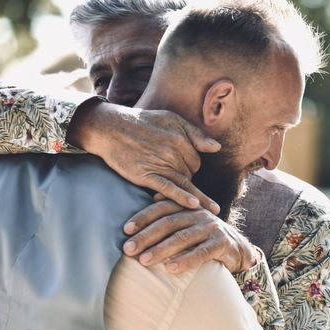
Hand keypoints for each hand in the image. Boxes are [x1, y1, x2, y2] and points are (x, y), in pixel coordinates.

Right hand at [67, 100, 220, 213]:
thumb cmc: (143, 122)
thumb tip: (217, 148)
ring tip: (212, 210)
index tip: (182, 168)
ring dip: (195, 195)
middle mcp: (174, 152)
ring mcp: (161, 164)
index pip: (196, 161)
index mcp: (181, 138)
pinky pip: (169, 189)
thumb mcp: (171, 119)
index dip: (191, 166)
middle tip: (174, 179)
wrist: (112, 128)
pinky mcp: (147, 176)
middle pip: (191, 173)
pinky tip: (194, 205)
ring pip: (184, 183)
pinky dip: (182, 197)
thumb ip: (195, 134)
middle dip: (186, 177)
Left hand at [122, 199, 257, 273]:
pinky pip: (201, 252)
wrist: (237, 248)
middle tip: (128, 249)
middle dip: (146, 236)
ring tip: (144, 261)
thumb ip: (173, 212)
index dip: (143, 217)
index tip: (125, 230)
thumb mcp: (189, 222)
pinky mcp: (222, 244)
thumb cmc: (205, 236)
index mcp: (188, 207)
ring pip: (183, 238)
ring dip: (161, 249)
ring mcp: (212, 228)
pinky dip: (185, 260)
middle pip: (169, 223)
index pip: (162, 208)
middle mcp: (199, 214)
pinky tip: (171, 269)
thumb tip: (153, 196)